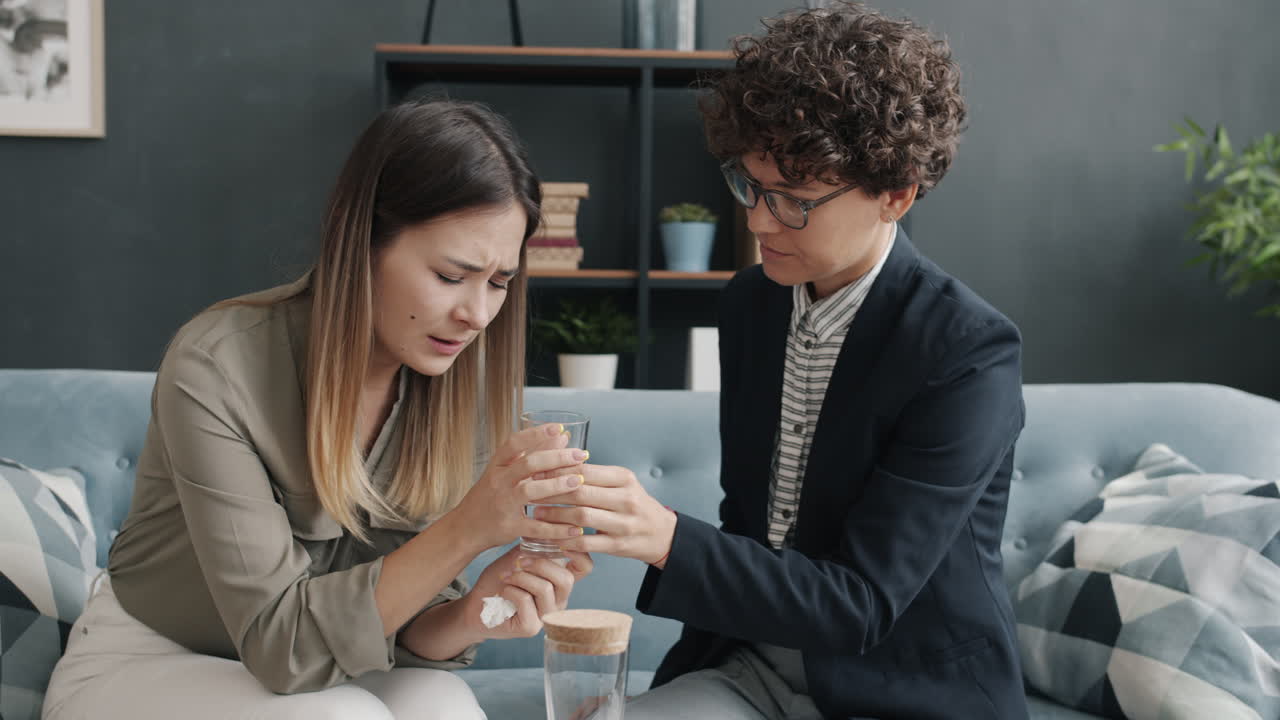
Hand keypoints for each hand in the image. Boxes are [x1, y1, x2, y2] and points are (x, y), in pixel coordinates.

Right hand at [449, 422, 587, 551]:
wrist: (465, 529)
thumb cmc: (489, 497)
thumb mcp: (504, 473)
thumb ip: (532, 454)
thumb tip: (562, 436)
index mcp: (497, 466)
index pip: (514, 443)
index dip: (536, 434)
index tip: (559, 428)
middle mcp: (498, 482)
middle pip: (528, 464)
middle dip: (556, 457)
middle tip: (581, 454)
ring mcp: (503, 505)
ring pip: (529, 491)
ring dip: (556, 485)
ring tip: (580, 481)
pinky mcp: (509, 528)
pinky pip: (536, 528)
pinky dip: (557, 529)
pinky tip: (576, 528)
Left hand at [462, 546, 593, 639]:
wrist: (477, 605)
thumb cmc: (499, 580)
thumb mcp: (517, 557)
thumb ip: (534, 546)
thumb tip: (548, 528)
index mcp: (559, 580)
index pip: (584, 567)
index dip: (579, 553)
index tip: (561, 540)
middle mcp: (558, 599)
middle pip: (566, 579)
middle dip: (541, 564)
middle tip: (520, 561)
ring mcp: (546, 615)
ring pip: (545, 589)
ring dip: (521, 577)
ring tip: (507, 576)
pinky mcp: (531, 627)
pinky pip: (525, 601)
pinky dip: (510, 590)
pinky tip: (503, 591)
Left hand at [535, 464, 676, 565]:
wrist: (661, 533)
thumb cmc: (633, 504)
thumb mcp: (621, 483)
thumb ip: (595, 474)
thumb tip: (557, 459)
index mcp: (624, 478)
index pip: (585, 471)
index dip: (558, 471)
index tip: (537, 471)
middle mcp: (626, 499)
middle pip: (581, 493)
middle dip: (552, 493)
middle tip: (530, 493)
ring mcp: (624, 523)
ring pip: (581, 517)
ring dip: (555, 516)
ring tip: (536, 513)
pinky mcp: (619, 545)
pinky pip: (586, 542)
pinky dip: (566, 540)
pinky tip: (551, 537)